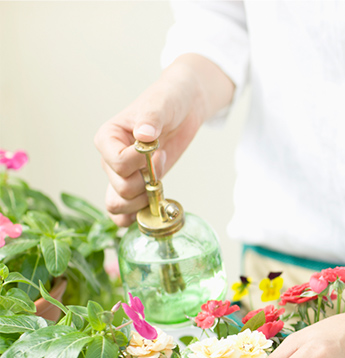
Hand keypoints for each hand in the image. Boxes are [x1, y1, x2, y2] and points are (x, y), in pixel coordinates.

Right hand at [94, 54, 234, 225]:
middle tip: (161, 163)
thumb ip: (151, 118)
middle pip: (120, 190)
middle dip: (146, 184)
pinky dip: (137, 217)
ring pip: (118, 205)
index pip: (116, 164)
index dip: (139, 163)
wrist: (183, 107)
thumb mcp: (161, 104)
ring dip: (143, 203)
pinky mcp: (138, 187)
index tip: (156, 149)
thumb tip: (144, 134)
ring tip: (159, 185)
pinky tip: (153, 208)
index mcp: (108, 138)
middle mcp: (110, 160)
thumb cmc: (168, 101)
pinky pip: (125, 213)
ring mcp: (123, 176)